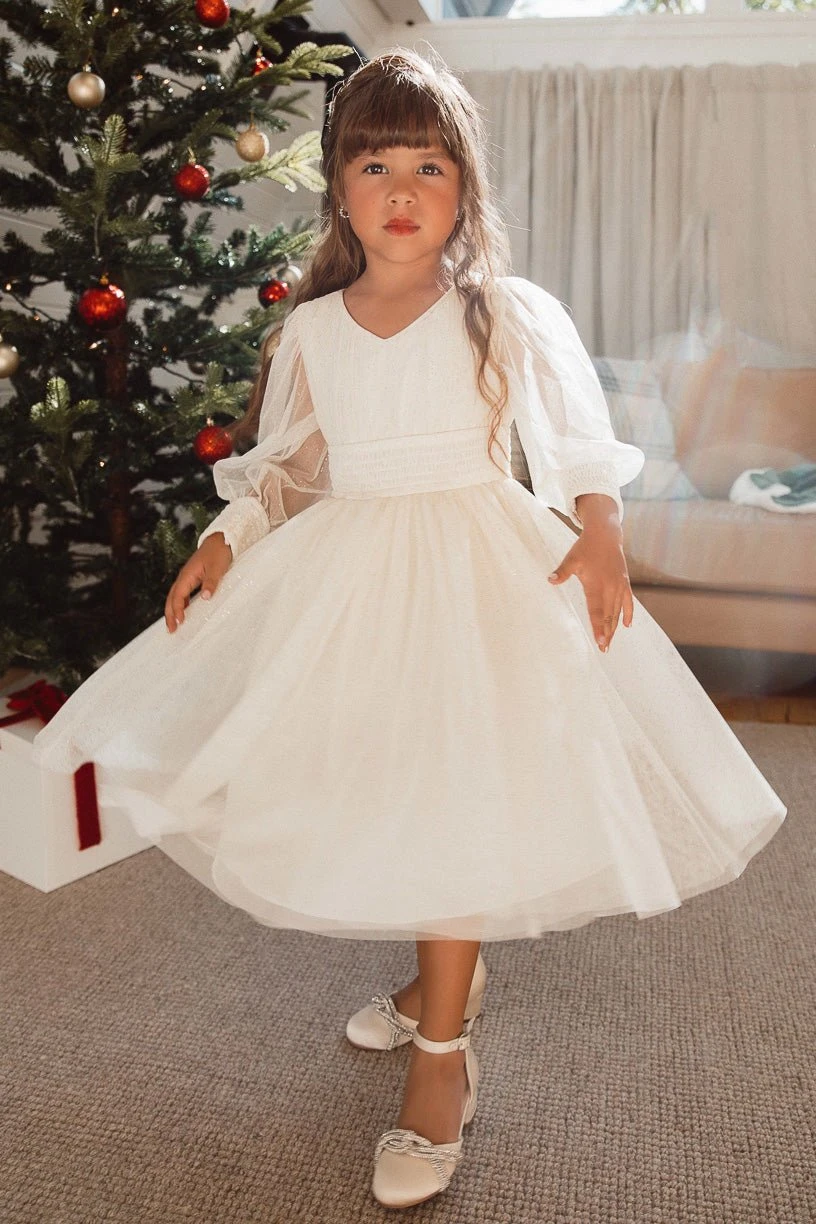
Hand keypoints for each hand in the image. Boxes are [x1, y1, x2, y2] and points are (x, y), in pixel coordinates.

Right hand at [164, 533, 232, 633]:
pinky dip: (181, 604)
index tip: (180, 622)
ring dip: (173, 610)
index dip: (178, 609)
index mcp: (188, 575)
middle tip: (171, 630)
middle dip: (170, 614)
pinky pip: (182, 594)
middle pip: (172, 598)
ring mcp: (187, 577)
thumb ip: (211, 583)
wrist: (220, 540)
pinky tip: (185, 612)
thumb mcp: (217, 568)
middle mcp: (184, 577)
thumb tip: (205, 597)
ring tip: (174, 625)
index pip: (179, 595)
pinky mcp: (192, 578)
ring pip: (175, 596)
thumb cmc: (219, 552)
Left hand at [547, 525, 633, 651]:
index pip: (596, 611)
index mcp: (596, 585)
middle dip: (606, 633)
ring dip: (614, 627)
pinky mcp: (625, 583)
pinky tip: (627, 625)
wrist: (606, 535)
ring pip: (617, 611)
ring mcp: (619, 586)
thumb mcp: (571, 559)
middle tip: (604, 649)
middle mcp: (610, 588)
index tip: (600, 642)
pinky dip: (628, 613)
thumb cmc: (585, 548)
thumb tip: (550, 580)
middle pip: (608, 616)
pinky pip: (628, 602)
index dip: (598, 627)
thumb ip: (562, 571)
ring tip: (610, 642)